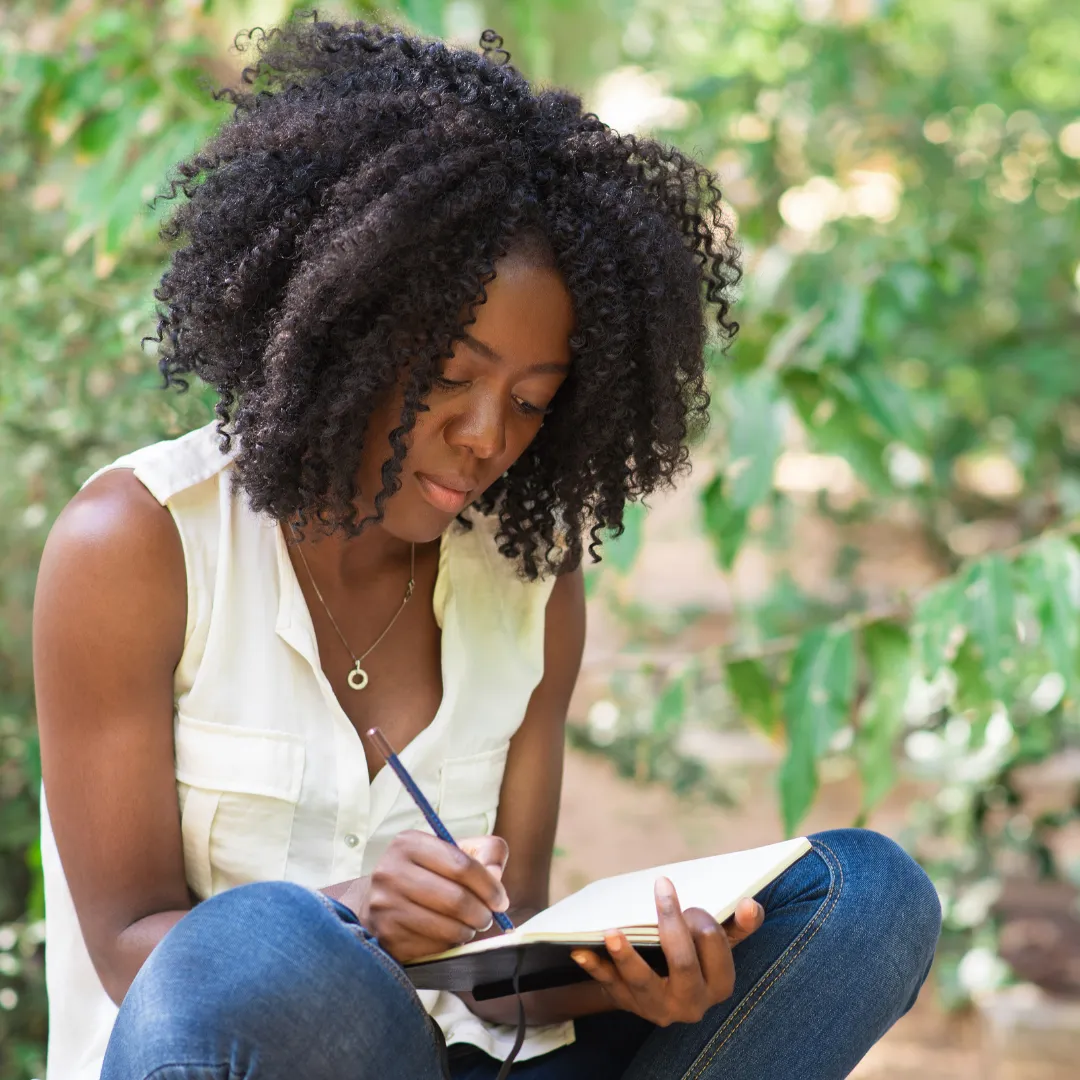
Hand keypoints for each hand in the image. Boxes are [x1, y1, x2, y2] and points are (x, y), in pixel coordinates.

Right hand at [359, 830, 509, 962]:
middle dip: (482, 913)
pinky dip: (448, 945)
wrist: (378, 900)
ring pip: (446, 927)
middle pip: (455, 899)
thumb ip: (485, 852)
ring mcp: (384, 906)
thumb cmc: (426, 872)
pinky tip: (446, 936)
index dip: (489, 886)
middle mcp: (390, 872)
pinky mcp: (386, 936)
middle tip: (487, 918)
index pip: (462, 865)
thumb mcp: (453, 850)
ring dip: (467, 931)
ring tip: (469, 926)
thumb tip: (495, 873)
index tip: (500, 900)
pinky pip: (432, 948)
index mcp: (409, 843)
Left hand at [570, 878, 764, 1026]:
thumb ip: (739, 923)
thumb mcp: (722, 941)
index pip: (713, 945)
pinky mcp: (629, 1003)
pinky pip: (610, 986)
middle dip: (671, 926)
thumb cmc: (696, 953)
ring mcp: (658, 1007)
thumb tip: (751, 904)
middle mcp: (692, 1004)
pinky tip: (581, 952)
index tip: (690, 902)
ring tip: (611, 932)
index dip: (700, 919)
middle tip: (661, 890)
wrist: (664, 985)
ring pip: (642, 981)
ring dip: (625, 956)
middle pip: (683, 963)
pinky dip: (595, 969)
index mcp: (720, 985)